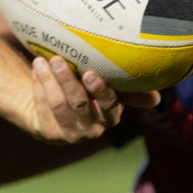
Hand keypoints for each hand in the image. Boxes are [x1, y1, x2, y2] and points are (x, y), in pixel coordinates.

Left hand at [27, 57, 157, 142]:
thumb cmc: (83, 93)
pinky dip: (39, 86)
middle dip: (68, 80)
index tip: (90, 73)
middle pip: (80, 103)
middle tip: (57, 58)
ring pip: (59, 105)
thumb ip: (126, 90)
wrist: (53, 112)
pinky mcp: (50, 134)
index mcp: (110, 116)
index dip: (100, 91)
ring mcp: (71, 134)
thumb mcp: (104, 91)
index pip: (109, 105)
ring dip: (49, 80)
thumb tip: (156, 99)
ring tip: (41, 60)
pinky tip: (36, 70)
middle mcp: (93, 129)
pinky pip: (43, 107)